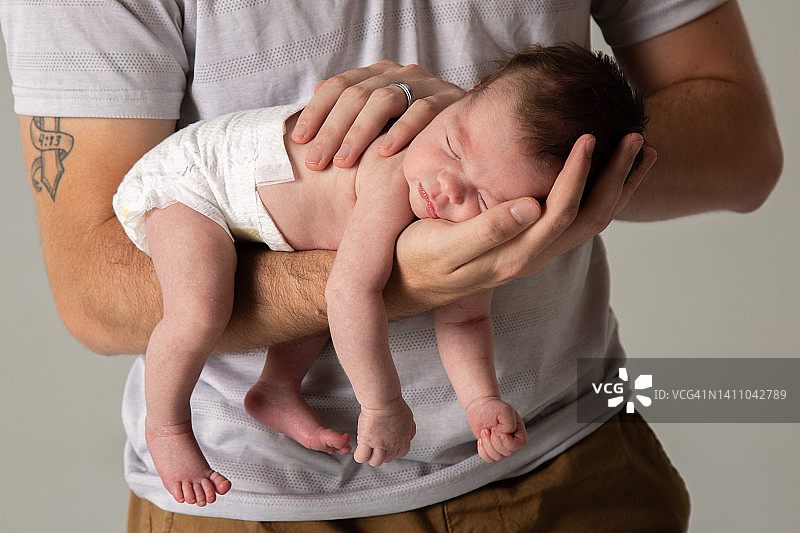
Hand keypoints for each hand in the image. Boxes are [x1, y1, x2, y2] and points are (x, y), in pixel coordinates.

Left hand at [291, 60, 464, 169]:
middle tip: (316, 161)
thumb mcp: (379, 121)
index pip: (339, 86)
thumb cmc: (414, 133)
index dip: (316, 112)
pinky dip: (401, 132)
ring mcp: (426, 84)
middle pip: (357, 95)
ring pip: (385, 100)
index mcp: (379, 74)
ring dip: (360, 132)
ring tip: (343, 162)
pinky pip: (422, 112)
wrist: (468, 134)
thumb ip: (351, 108)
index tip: (299, 140)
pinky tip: (384, 153)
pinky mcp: (449, 101)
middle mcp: (400, 74)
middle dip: (332, 130)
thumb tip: (316, 90)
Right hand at [353, 397, 415, 466]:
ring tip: (367, 449)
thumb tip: (409, 435)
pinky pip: (361, 457)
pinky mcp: (368, 441)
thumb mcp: (408, 418)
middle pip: (388, 459)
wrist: (383, 402)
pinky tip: (359, 449)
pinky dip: (359, 456)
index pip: (401, 453)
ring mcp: (380, 444)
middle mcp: (393, 444)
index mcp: (404, 439)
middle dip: (382, 453)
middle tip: (376, 446)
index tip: (389, 447)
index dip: (394, 451)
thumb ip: (410, 429)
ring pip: (375, 461)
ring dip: (371, 457)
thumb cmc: (394, 405)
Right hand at [387, 134, 655, 311]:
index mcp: (515, 254)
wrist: (404, 285)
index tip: (590, 136)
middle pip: (590, 219)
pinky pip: (574, 222)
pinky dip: (596, 195)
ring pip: (589, 222)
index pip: (561, 212)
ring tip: (639, 153)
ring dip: (616, 188)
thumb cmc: (417, 257)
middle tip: (636, 138)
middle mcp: (531, 257)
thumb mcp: (445, 245)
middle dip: (616, 179)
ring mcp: (531, 253)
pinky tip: (603, 174)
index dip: (579, 174)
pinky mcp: (525, 245)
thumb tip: (533, 206)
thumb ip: (489, 228)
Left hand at [465, 397, 527, 462]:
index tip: (500, 431)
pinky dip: (483, 450)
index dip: (508, 442)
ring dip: (487, 444)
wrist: (480, 407)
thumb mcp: (505, 411)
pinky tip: (481, 439)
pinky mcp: (491, 449)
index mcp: (518, 432)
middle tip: (491, 428)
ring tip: (485, 431)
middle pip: (507, 452)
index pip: (520, 445)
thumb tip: (504, 436)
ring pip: (497, 457)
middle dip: (495, 440)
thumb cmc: (493, 407)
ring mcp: (501, 446)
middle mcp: (511, 441)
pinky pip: (489, 459)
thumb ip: (509, 424)